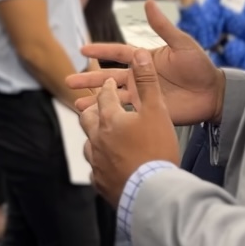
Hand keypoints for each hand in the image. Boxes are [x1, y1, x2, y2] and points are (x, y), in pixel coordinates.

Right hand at [67, 0, 224, 125]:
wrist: (214, 94)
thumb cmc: (201, 66)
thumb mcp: (182, 43)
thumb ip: (163, 26)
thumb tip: (150, 2)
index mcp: (145, 59)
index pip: (117, 53)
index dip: (100, 51)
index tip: (82, 50)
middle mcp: (140, 77)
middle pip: (108, 77)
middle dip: (89, 78)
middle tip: (68, 80)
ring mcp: (143, 95)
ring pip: (112, 97)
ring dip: (95, 99)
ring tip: (76, 103)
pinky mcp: (148, 111)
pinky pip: (126, 113)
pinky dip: (111, 116)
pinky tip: (98, 119)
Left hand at [79, 50, 180, 205]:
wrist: (152, 191)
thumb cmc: (156, 149)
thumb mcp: (157, 110)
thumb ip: (147, 81)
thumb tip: (140, 54)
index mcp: (110, 118)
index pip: (104, 95)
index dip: (107, 86)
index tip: (109, 83)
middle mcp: (97, 138)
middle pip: (87, 117)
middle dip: (92, 108)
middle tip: (96, 104)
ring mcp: (97, 161)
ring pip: (88, 143)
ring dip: (93, 136)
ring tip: (100, 135)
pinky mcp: (99, 181)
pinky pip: (95, 168)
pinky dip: (100, 162)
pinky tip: (105, 164)